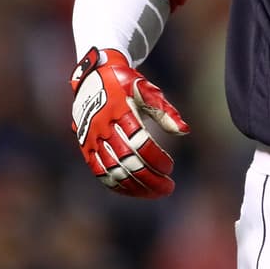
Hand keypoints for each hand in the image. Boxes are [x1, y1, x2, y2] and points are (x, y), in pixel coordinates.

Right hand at [70, 47, 189, 197]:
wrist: (93, 75)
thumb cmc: (126, 83)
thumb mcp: (147, 90)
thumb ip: (165, 111)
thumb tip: (184, 131)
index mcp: (120, 110)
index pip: (140, 143)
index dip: (156, 159)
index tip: (170, 167)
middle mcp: (103, 126)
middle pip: (127, 161)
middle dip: (149, 178)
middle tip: (168, 188)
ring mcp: (92, 138)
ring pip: (112, 170)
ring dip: (134, 186)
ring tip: (154, 193)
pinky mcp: (85, 146)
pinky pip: (98, 171)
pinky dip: (115, 184)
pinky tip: (132, 190)